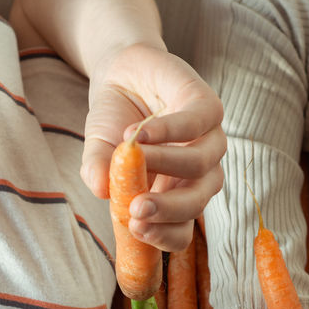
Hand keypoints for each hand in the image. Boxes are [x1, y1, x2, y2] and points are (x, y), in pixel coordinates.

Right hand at [80, 43, 225, 251]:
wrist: (121, 72)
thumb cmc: (114, 120)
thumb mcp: (99, 149)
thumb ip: (99, 170)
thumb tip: (98, 188)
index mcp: (176, 196)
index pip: (181, 232)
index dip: (162, 236)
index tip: (135, 230)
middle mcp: (199, 174)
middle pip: (195, 204)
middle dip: (167, 210)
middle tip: (135, 209)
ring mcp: (209, 141)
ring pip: (197, 166)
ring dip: (162, 163)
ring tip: (129, 153)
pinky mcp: (208, 107)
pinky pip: (193, 125)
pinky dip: (166, 131)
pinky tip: (137, 133)